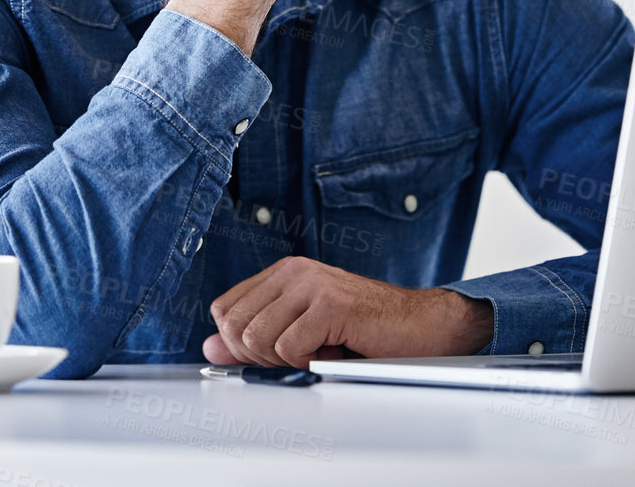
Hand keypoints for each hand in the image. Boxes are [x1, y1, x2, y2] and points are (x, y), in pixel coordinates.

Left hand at [201, 256, 493, 368]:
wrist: (424, 326)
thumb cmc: (369, 331)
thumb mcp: (302, 332)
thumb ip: (255, 337)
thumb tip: (210, 348)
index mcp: (284, 272)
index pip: (223, 309)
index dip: (240, 342)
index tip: (274, 352)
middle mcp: (294, 271)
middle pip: (234, 326)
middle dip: (260, 355)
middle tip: (299, 355)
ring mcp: (312, 284)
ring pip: (257, 338)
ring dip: (286, 360)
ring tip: (319, 351)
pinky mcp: (330, 305)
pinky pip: (289, 349)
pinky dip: (308, 363)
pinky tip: (334, 351)